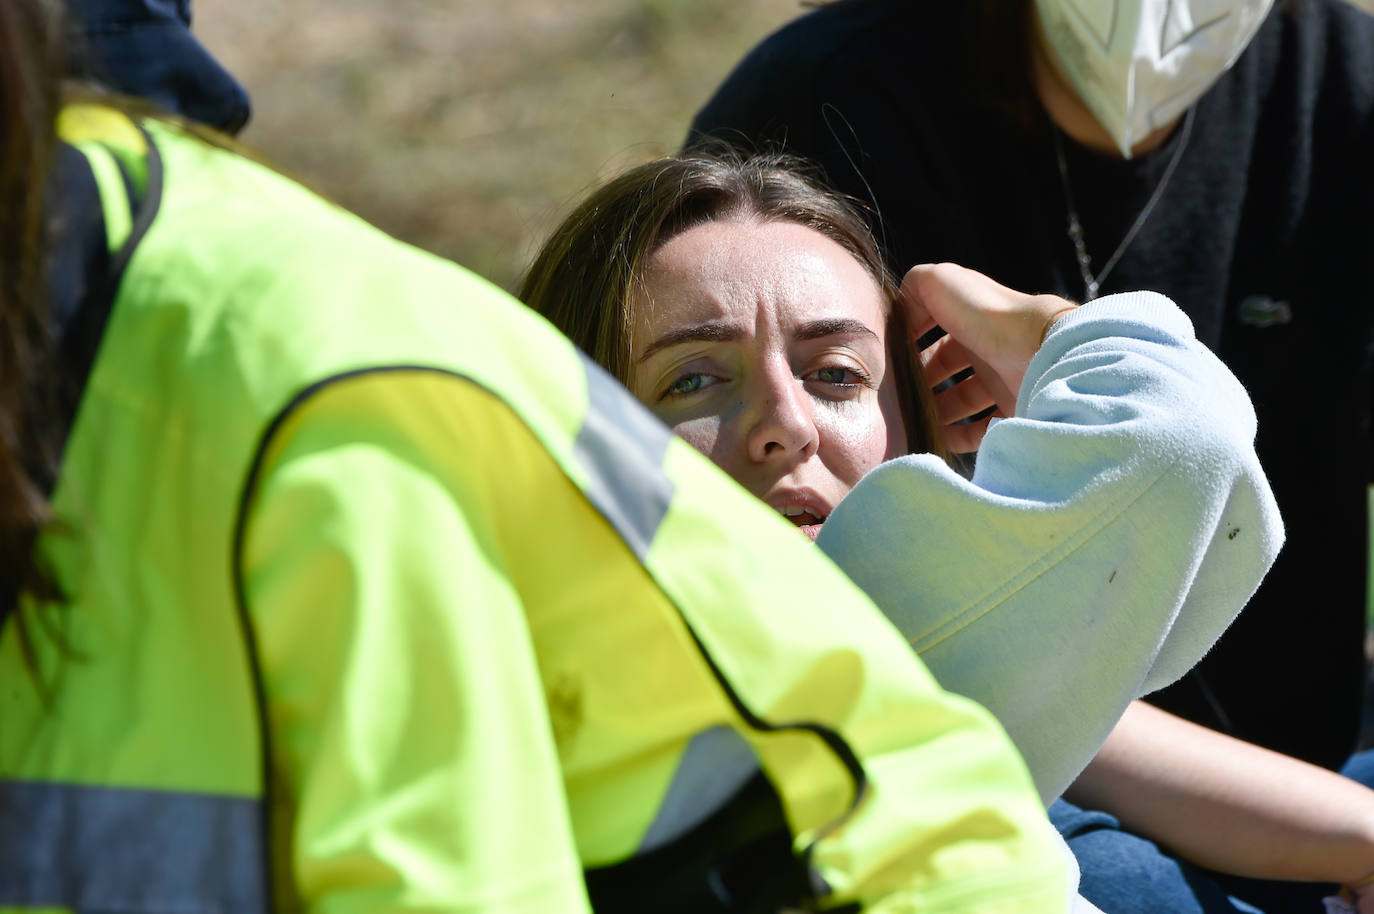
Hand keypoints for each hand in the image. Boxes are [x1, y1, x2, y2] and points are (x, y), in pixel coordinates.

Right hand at [899, 263, 1075, 452]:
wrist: (1037, 348)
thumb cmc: (986, 313)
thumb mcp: (939, 282)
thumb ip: (913, 287)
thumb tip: (899, 315)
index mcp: (970, 320)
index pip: (936, 339)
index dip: (913, 355)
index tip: (892, 372)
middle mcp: (987, 349)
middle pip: (947, 373)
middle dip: (922, 388)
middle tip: (899, 402)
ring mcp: (1002, 380)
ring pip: (961, 401)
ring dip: (937, 413)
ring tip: (913, 423)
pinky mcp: (1014, 408)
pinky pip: (982, 429)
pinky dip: (959, 436)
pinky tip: (938, 438)